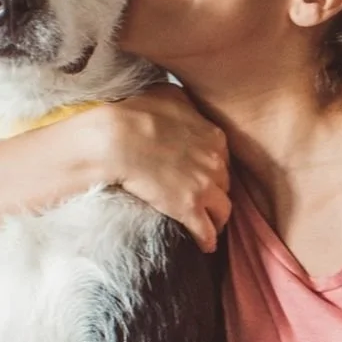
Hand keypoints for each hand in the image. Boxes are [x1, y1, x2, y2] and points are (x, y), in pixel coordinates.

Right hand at [94, 85, 230, 251]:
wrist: (117, 139)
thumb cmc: (135, 113)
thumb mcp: (167, 95)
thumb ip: (184, 103)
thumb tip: (185, 104)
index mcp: (213, 136)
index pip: (222, 158)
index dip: (212, 168)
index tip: (203, 174)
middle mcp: (216, 162)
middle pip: (225, 183)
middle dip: (216, 191)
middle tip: (204, 199)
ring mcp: (205, 187)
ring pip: (223, 209)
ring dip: (217, 218)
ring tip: (210, 225)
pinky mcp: (189, 209)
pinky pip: (206, 232)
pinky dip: (207, 240)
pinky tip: (204, 245)